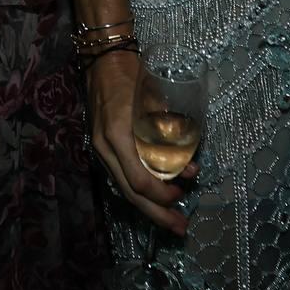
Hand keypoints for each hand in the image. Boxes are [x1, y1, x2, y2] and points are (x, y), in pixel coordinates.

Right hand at [86, 49, 191, 233]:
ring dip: (148, 206)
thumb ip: (169, 132)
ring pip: (124, 188)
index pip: (139, 180)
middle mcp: (105, 148)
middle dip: (156, 214)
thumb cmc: (132, 75)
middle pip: (130, 194)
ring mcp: (100, 149)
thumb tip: (188, 163)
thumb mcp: (155, 101)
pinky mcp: (102, 147)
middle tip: (180, 228)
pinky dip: (139, 189)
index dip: (162, 194)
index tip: (183, 193)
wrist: (103, 60)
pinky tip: (154, 196)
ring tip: (171, 218)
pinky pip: (120, 176)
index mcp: (118, 136)